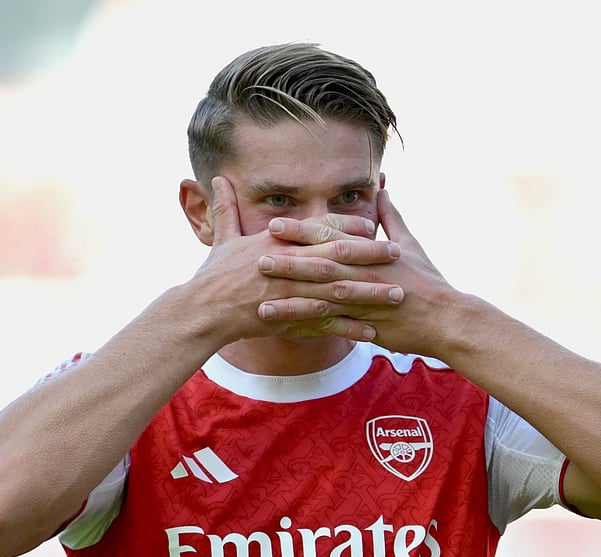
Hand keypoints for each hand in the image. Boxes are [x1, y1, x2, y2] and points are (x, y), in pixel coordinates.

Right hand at [191, 177, 403, 342]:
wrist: (202, 311)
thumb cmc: (212, 275)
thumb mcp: (221, 238)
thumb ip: (226, 209)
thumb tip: (218, 179)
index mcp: (277, 242)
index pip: (320, 229)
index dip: (349, 227)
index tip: (373, 226)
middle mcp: (288, 264)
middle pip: (338, 256)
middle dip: (370, 255)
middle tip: (398, 254)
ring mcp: (291, 292)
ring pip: (339, 291)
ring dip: (370, 293)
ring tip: (397, 295)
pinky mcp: (289, 318)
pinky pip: (325, 324)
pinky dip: (349, 328)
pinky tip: (372, 333)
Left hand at [259, 189, 455, 354]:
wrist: (446, 319)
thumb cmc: (427, 280)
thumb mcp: (410, 244)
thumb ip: (391, 218)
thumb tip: (383, 189)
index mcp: (370, 253)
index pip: (331, 238)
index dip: (301, 231)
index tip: (274, 225)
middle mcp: (364, 275)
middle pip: (320, 267)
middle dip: (288, 263)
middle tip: (256, 259)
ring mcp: (364, 303)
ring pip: (322, 301)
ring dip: (290, 302)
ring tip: (261, 303)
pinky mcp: (366, 327)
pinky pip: (333, 329)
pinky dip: (309, 331)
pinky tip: (285, 334)